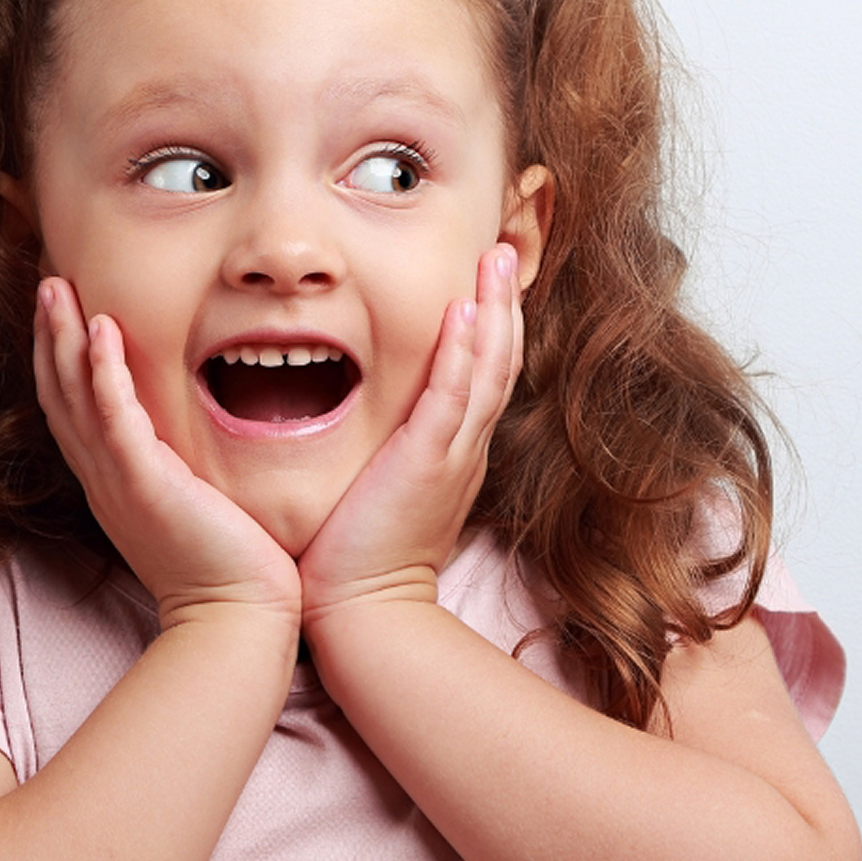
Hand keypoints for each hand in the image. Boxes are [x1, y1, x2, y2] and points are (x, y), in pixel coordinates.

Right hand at [34, 279, 300, 631]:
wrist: (236, 618)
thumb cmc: (230, 567)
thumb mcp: (194, 507)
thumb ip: (183, 470)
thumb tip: (195, 443)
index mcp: (114, 482)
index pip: (75, 409)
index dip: (62, 358)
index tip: (64, 311)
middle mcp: (105, 479)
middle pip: (59, 394)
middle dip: (49, 336)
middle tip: (47, 282)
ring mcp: (119, 481)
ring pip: (74, 397)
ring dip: (63, 339)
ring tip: (57, 288)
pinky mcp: (145, 484)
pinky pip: (115, 418)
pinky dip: (103, 373)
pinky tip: (100, 330)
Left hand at [298, 244, 522, 629]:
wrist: (362, 613)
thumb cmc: (355, 559)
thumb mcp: (380, 491)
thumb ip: (382, 453)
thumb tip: (365, 426)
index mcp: (452, 452)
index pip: (480, 374)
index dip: (492, 324)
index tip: (487, 277)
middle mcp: (462, 448)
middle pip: (499, 360)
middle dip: (506, 301)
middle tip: (506, 247)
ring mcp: (451, 455)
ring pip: (487, 369)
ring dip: (496, 309)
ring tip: (498, 257)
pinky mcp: (427, 465)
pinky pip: (453, 398)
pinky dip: (463, 353)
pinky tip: (466, 311)